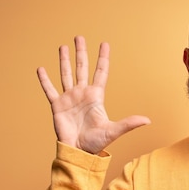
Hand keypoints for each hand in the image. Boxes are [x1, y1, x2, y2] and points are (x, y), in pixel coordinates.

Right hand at [37, 36, 149, 153]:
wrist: (78, 151)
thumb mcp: (113, 131)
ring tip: (63, 47)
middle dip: (81, 53)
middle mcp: (82, 94)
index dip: (102, 58)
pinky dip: (45, 80)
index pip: (100, 72)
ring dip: (64, 61)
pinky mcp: (57, 106)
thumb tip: (147, 120)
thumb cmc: (96, 143)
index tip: (104, 43)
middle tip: (80, 37)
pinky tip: (41, 69)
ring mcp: (69, 98)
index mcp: (96, 97)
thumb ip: (129, 123)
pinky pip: (50, 89)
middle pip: (82, 68)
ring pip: (66, 74)